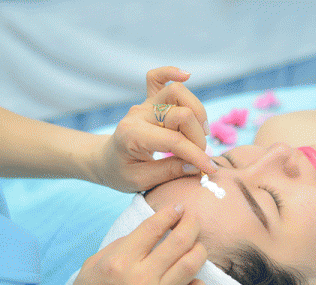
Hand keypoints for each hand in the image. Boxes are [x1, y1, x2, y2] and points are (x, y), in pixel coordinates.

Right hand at [52, 205, 206, 284]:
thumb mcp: (93, 264)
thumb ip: (121, 244)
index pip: (153, 228)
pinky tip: (193, 280)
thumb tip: (150, 231)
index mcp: (120, 262)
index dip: (169, 213)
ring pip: (192, 265)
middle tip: (193, 219)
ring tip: (196, 245)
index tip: (177, 208)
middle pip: (179, 241)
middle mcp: (141, 279)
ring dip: (199, 249)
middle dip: (191, 223)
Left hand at [92, 66, 216, 191]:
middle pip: (181, 113)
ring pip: (177, 92)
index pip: (174, 141)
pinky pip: (157, 77)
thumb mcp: (140, 181)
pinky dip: (172, 73)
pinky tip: (186, 75)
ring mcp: (144, 105)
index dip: (196, 155)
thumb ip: (168, 172)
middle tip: (199, 155)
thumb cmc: (121, 173)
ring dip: (197, 111)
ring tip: (200, 132)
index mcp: (133, 135)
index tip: (210, 169)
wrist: (106, 160)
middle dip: (198, 136)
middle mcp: (139, 114)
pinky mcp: (148, 100)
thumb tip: (195, 165)